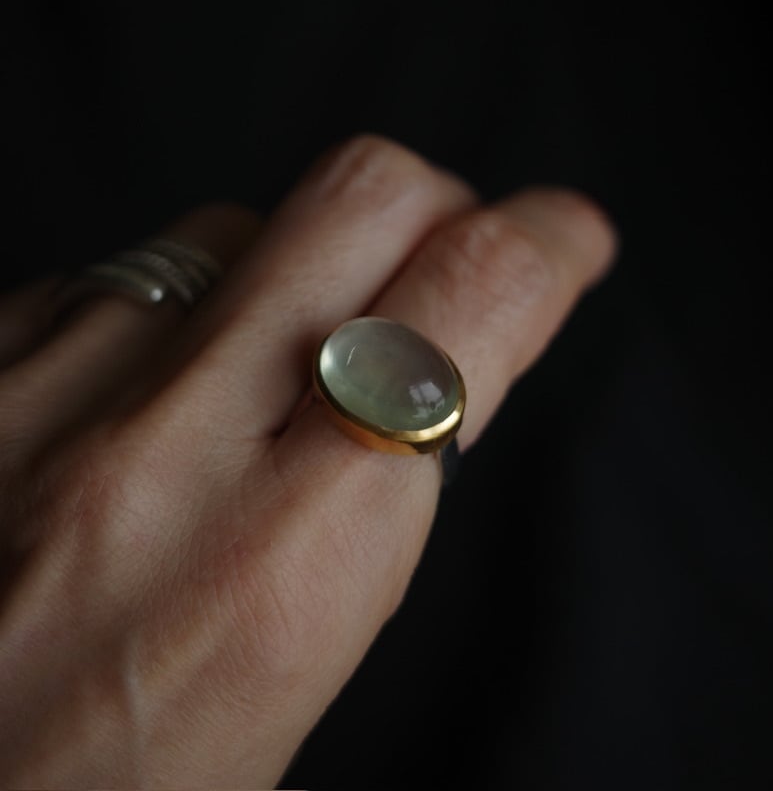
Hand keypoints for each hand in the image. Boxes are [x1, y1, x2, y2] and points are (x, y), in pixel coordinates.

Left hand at [0, 135, 616, 788]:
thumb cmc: (98, 784)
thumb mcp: (285, 679)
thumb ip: (357, 511)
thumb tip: (424, 363)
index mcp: (279, 568)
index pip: (461, 309)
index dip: (543, 246)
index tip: (564, 235)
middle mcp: (156, 446)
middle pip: (360, 196)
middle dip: (434, 209)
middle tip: (436, 265)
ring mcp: (45, 382)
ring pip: (227, 229)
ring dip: (273, 282)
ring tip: (238, 392)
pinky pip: (109, 279)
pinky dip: (151, 324)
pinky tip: (118, 414)